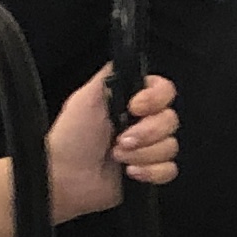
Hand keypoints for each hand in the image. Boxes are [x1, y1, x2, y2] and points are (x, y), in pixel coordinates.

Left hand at [50, 64, 180, 219]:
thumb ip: (112, 74)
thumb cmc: (71, 138)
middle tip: (120, 139)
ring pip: (170, 146)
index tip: (135, 108)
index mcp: (130, 101)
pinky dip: (150, 172)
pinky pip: (169, 170)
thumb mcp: (88, 96)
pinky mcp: (149, 172)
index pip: (164, 90)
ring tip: (118, 157)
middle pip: (171, 120)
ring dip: (143, 154)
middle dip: (146, 133)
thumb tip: (130, 59)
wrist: (65, 177)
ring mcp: (147, 148)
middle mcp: (141, 122)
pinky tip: (130, 173)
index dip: (155, 100)